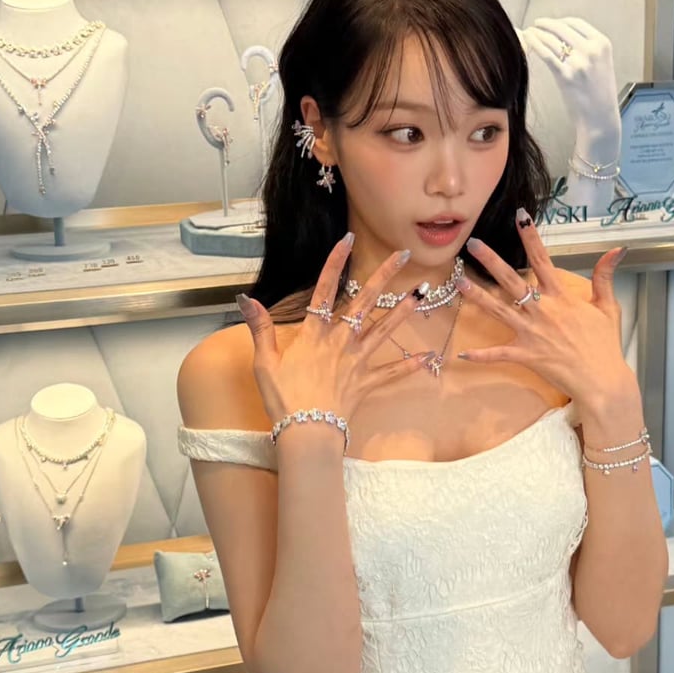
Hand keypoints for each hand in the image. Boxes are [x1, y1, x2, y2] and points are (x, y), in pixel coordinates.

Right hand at [234, 234, 438, 428]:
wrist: (306, 433)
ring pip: (383, 330)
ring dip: (402, 311)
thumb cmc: (283, 399)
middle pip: (364, 302)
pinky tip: (427, 357)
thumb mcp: (264, 362)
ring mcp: (357, 362)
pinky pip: (391, 373)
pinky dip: (409, 366)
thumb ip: (260, 328)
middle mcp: (340, 342)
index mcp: (314, 334)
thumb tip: (245, 298)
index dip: (335, 262)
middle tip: (403, 255)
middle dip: (384, 276)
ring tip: (421, 293)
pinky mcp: (366, 383)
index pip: (325, 290)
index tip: (348, 239)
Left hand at [455, 210, 634, 408]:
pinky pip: (500, 354)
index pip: (543, 260)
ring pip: (499, 311)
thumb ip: (605, 277)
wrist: (603, 381)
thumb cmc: (606, 345)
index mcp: (561, 297)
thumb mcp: (608, 307)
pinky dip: (481, 356)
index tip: (520, 216)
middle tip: (473, 244)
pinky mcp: (527, 355)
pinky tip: (462, 354)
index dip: (531, 237)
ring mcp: (532, 333)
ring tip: (459, 283)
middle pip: (512, 281)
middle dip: (491, 261)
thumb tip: (616, 249)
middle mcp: (543, 311)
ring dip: (478, 297)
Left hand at [518, 17, 620, 137]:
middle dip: (546, 24)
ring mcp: (578, 62)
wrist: (600, 117)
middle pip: (562, 28)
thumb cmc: (600, 94)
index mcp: (602, 44)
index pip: (576, 23)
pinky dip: (535, 44)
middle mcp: (591, 50)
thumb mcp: (602, 63)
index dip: (560, 21)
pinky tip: (529, 40)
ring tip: (530, 32)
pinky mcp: (565, 75)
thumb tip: (564, 37)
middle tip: (537, 24)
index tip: (551, 23)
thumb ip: (588, 48)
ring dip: (538, 33)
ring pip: (552, 39)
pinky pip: (546, 54)